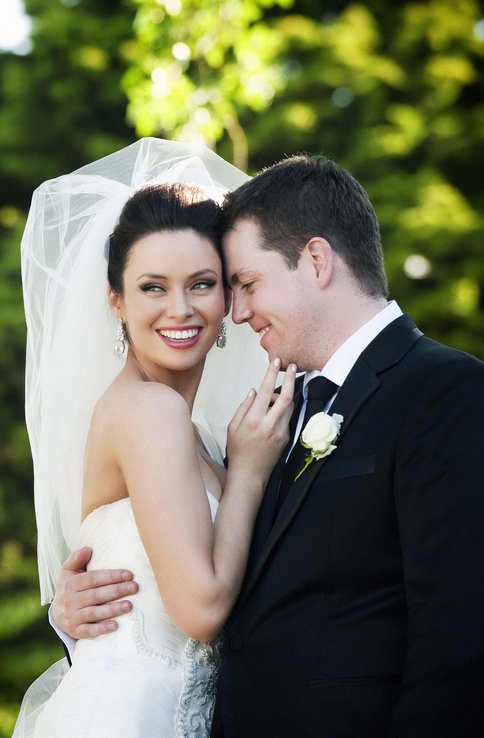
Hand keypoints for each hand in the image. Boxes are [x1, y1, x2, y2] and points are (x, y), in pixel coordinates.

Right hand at [51, 547, 138, 638]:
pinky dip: (102, 629)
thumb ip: (76, 558)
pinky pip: (89, 631)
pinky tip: (115, 625)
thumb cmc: (69, 587)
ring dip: (112, 609)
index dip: (111, 576)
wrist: (57, 613)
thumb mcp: (68, 571)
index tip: (129, 574)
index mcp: (71, 584)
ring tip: (129, 605)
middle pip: (96, 595)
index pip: (93, 579)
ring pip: (94, 613)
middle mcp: (71, 600)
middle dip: (117, 591)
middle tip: (134, 587)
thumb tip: (88, 549)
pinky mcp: (76, 630)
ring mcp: (73, 616)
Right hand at [227, 358, 295, 486]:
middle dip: (290, 378)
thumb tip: (254, 391)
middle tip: (292, 366)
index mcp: (253, 420)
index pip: (265, 391)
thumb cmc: (238, 451)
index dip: (272, 374)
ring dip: (284, 396)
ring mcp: (280, 432)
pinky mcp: (286, 438)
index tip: (277, 361)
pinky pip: (287, 418)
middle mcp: (269, 425)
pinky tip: (273, 414)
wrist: (249, 474)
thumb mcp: (232, 427)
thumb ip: (244, 407)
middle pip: (286, 396)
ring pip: (289, 406)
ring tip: (273, 397)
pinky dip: (282, 411)